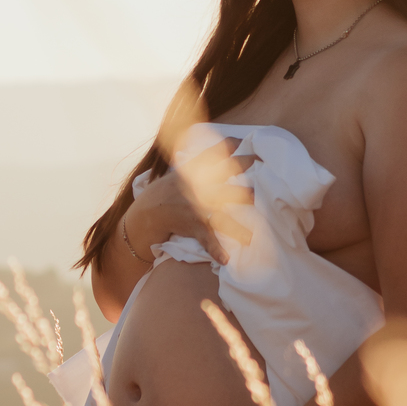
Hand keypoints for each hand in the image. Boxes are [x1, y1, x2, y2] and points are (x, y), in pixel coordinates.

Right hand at [122, 139, 255, 267]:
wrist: (146, 213)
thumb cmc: (167, 191)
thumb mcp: (182, 171)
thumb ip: (202, 160)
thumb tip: (228, 146)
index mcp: (195, 171)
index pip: (215, 154)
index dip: (233, 148)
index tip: (251, 149)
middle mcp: (197, 187)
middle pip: (226, 186)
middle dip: (246, 190)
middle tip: (260, 192)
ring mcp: (196, 208)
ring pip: (222, 217)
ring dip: (237, 227)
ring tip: (251, 236)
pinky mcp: (193, 225)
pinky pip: (206, 239)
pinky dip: (214, 249)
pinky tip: (225, 259)